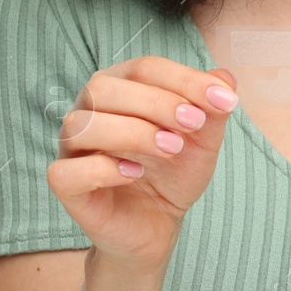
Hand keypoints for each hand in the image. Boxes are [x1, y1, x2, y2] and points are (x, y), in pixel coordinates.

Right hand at [46, 56, 239, 270]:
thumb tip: (225, 77)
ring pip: (80, 125)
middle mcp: (89, 111)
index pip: (144, 67)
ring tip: (172, 149)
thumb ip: (213, 108)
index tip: (224, 101)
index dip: (185, 80)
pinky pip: (66, 172)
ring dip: (133, 133)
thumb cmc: (174, 171)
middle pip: (105, 87)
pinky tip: (135, 173)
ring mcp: (72, 149)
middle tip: (193, 124)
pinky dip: (103, 170)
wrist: (158, 222)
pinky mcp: (67, 187)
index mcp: (120, 88)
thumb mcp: (204, 139)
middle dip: (156, 102)